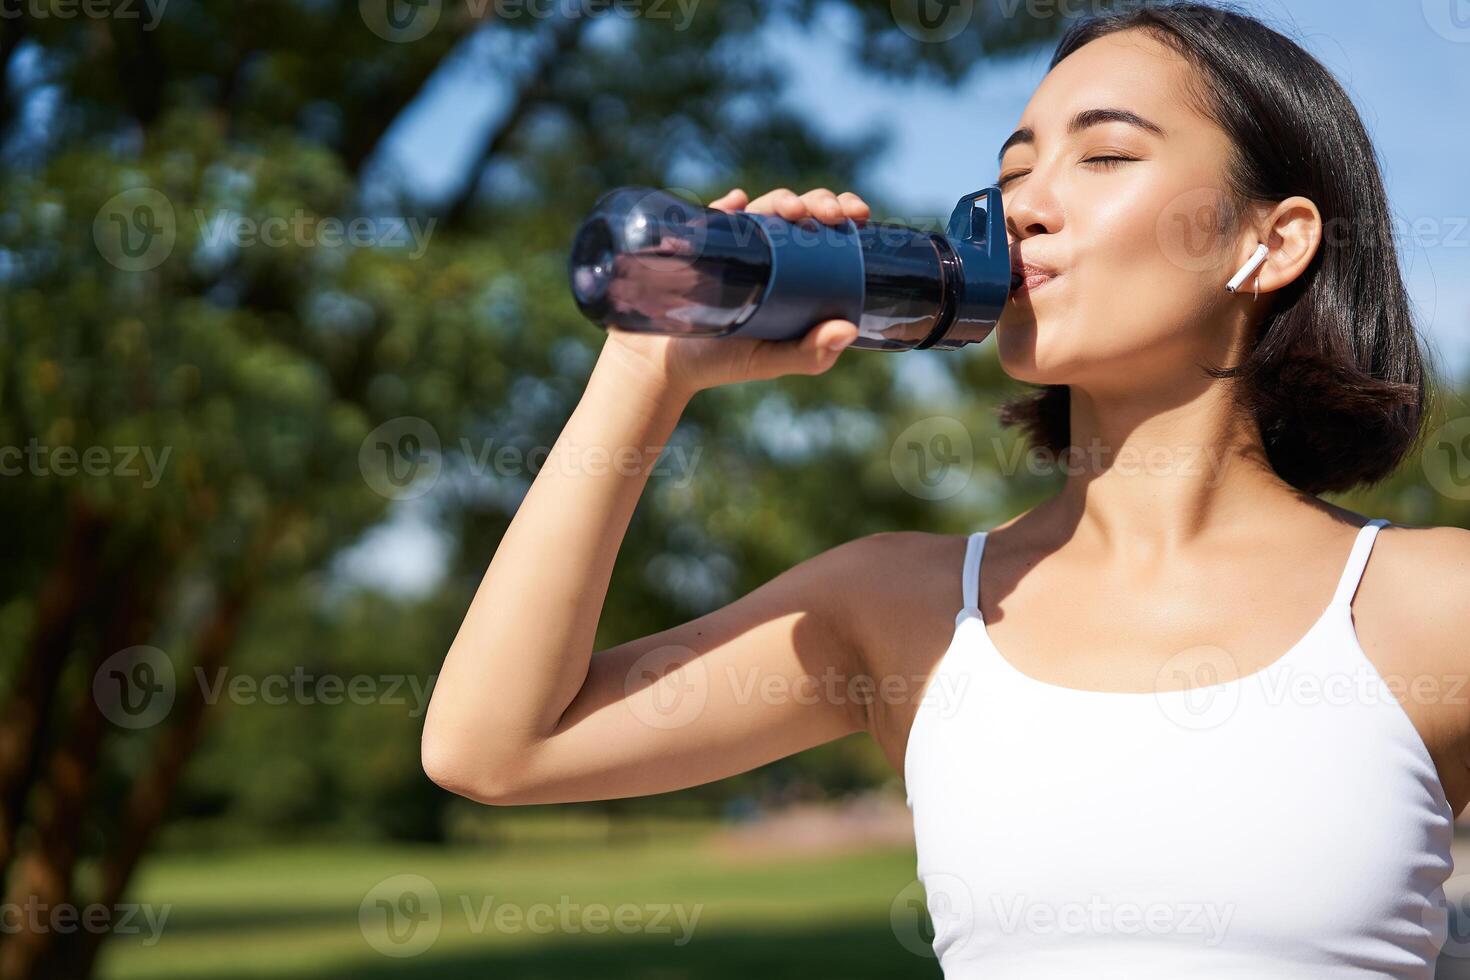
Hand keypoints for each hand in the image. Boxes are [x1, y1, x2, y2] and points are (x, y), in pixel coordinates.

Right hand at [598, 186, 870, 398]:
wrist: (660, 365)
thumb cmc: (722, 361)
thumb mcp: (771, 361)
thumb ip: (810, 354)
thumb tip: (849, 329)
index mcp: (792, 270)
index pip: (824, 231)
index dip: (843, 212)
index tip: (857, 214)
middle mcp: (765, 250)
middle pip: (797, 211)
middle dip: (818, 201)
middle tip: (828, 214)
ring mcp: (730, 243)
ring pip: (762, 207)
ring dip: (780, 199)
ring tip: (790, 211)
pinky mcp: (696, 242)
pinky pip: (711, 216)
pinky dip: (725, 206)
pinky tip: (734, 203)